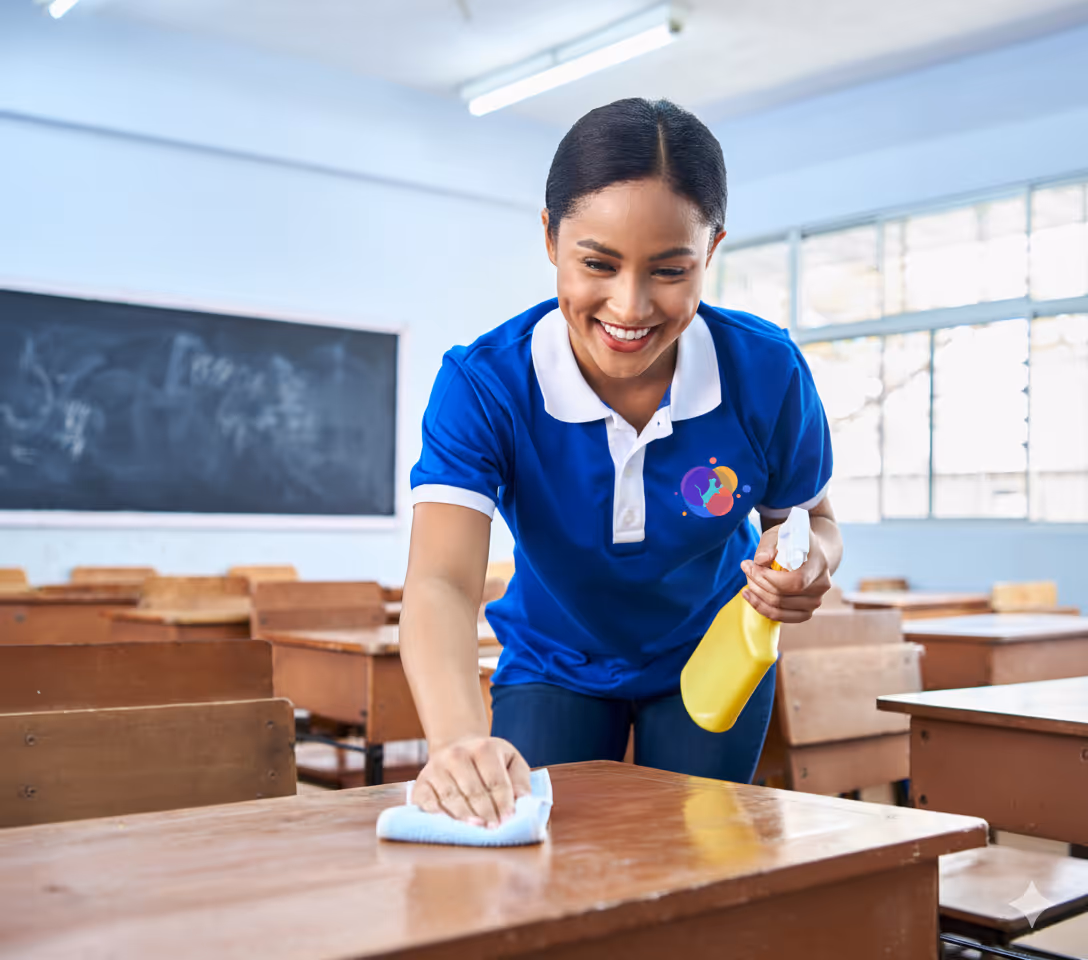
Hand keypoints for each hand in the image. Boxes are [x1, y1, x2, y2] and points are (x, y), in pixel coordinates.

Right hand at [412, 736, 531, 827]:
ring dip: (466, 818)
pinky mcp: (420, 784)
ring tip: (477, 829)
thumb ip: (520, 779)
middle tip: (493, 828)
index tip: (508, 820)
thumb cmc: (488, 760)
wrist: (455, 748)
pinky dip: (442, 818)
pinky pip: (430, 805)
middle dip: (486, 814)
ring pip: (452, 800)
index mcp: (483, 748)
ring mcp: (436, 769)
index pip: (495, 781)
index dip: (503, 804)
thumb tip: (521, 799)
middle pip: (474, 792)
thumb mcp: (510, 760)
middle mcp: (456, 755)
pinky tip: (453, 825)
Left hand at [739, 524, 831, 623]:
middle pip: (784, 595)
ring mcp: (815, 601)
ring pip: (779, 607)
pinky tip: (750, 596)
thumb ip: (769, 545)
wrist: (810, 553)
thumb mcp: (780, 533)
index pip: (796, 581)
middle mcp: (821, 585)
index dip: (769, 577)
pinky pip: (781, 616)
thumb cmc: (793, 541)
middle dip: (758, 583)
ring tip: (748, 579)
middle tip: (746, 568)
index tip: (751, 565)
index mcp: (819, 563)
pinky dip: (762, 607)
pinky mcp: (806, 612)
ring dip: (757, 595)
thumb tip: (761, 560)